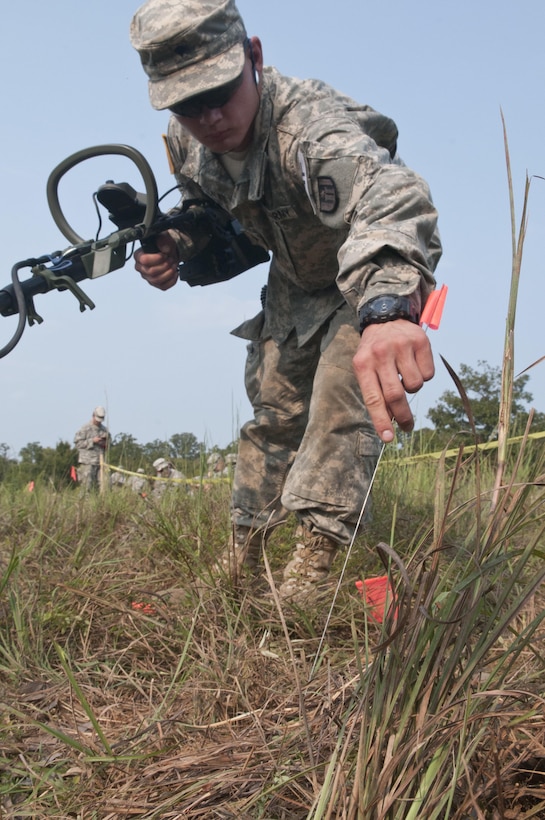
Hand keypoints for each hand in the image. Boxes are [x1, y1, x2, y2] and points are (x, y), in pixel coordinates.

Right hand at [134, 232, 179, 290]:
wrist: (170, 253)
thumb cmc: (163, 245)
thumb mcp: (164, 238)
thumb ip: (163, 241)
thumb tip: (165, 249)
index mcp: (138, 256)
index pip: (144, 260)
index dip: (157, 258)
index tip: (164, 254)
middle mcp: (141, 268)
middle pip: (151, 272)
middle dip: (164, 266)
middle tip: (171, 260)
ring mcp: (148, 277)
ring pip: (157, 280)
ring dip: (169, 273)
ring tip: (174, 265)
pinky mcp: (156, 284)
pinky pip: (163, 287)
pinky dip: (172, 280)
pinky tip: (175, 273)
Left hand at [353, 320, 433, 441]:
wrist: (386, 318)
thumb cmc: (374, 352)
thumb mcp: (366, 369)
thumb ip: (375, 392)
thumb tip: (390, 420)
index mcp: (363, 364)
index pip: (372, 398)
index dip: (381, 420)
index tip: (388, 438)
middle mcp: (381, 354)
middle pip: (395, 395)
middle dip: (403, 416)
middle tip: (407, 427)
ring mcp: (401, 346)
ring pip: (415, 385)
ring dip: (412, 389)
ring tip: (404, 375)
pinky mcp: (420, 341)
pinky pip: (428, 374)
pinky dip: (423, 375)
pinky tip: (413, 363)